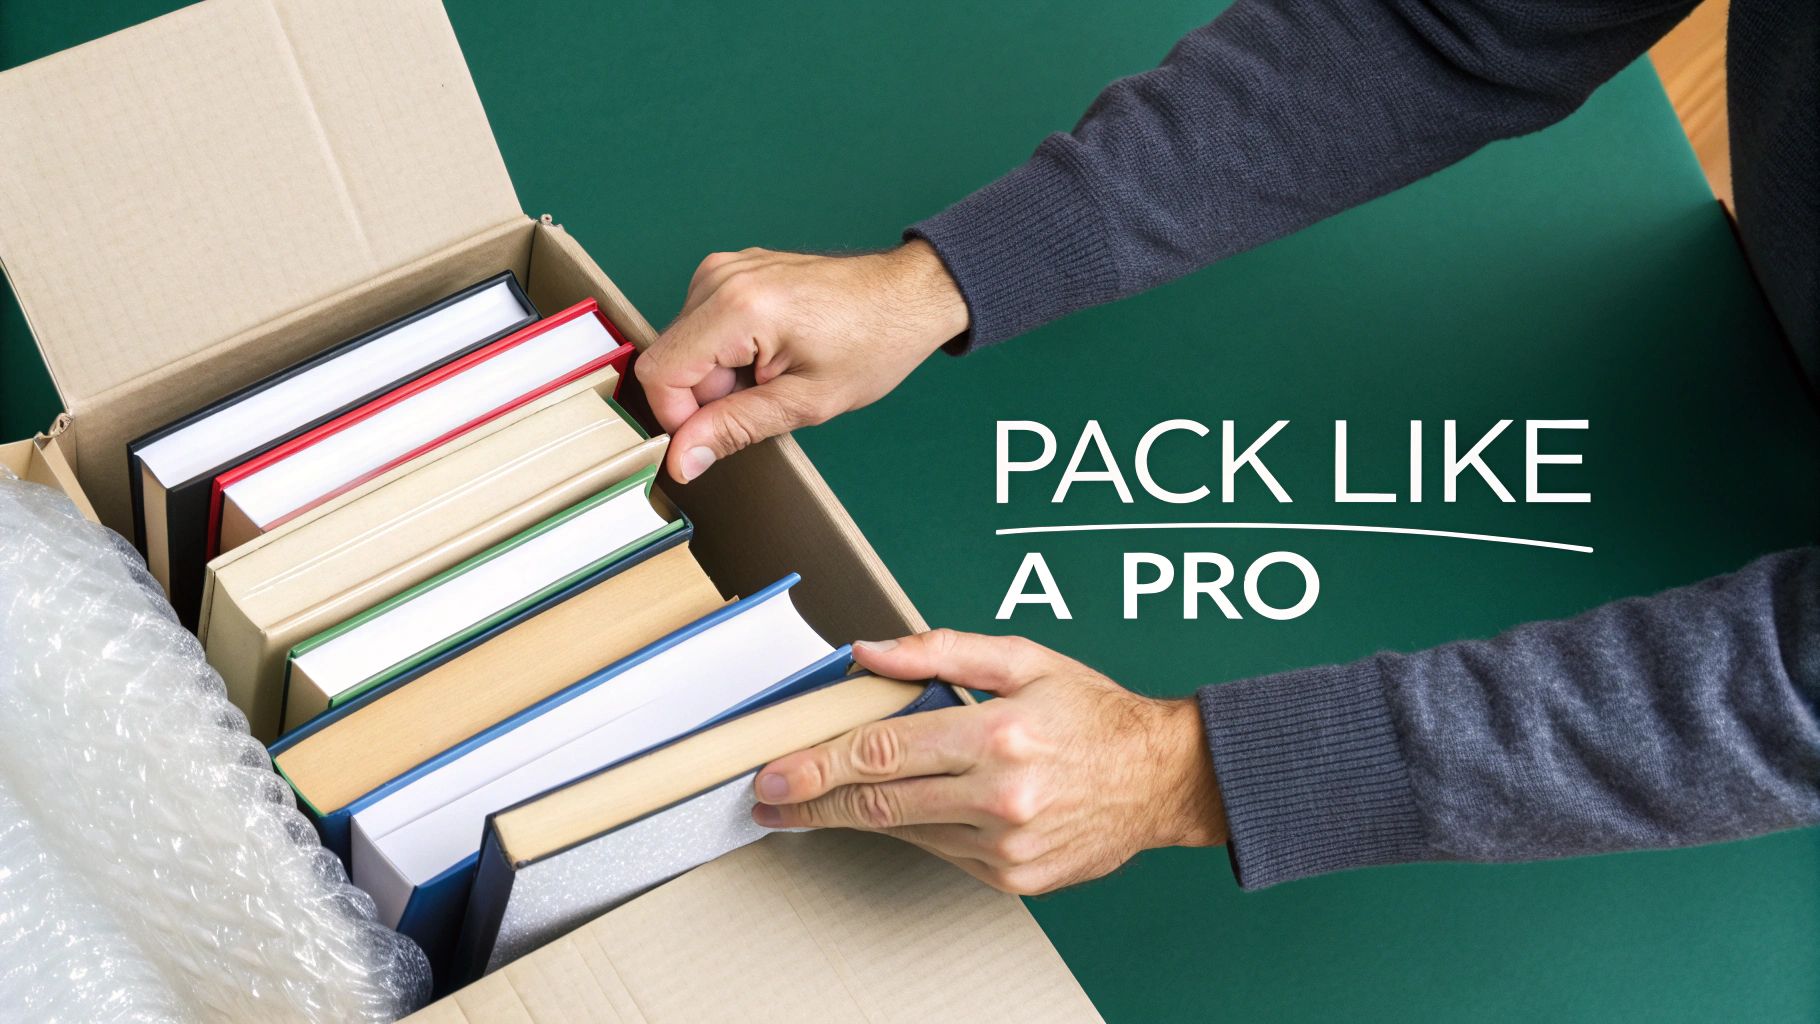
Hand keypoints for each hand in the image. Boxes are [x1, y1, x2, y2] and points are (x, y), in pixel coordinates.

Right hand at [636, 241, 968, 482]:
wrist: (907, 297)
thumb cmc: (873, 344)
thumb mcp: (805, 403)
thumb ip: (734, 429)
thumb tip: (682, 459)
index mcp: (737, 308)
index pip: (660, 373)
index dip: (678, 417)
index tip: (714, 434)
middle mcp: (722, 278)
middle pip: (670, 359)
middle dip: (706, 395)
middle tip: (766, 396)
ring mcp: (726, 268)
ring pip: (686, 345)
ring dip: (720, 374)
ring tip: (775, 372)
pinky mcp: (733, 270)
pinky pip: (704, 324)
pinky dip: (729, 350)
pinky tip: (772, 352)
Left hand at [751, 630, 1227, 894]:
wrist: (1163, 778)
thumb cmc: (1094, 714)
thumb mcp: (1023, 658)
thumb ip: (939, 652)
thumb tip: (867, 654)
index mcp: (998, 736)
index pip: (882, 752)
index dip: (818, 764)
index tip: (777, 770)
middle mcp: (1000, 799)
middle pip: (878, 804)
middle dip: (813, 801)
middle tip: (768, 797)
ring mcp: (1005, 848)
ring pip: (904, 832)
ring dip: (854, 817)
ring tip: (812, 803)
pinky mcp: (1013, 878)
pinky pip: (940, 851)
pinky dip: (910, 829)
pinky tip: (895, 809)